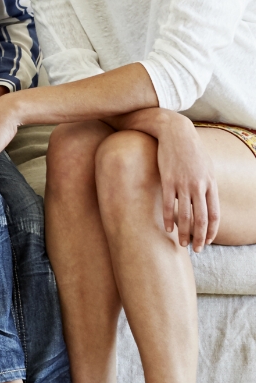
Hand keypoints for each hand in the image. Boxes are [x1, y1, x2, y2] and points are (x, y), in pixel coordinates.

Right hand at [156, 114, 219, 251]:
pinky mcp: (168, 180)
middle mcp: (199, 186)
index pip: (214, 214)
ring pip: (186, 215)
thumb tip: (206, 201)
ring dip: (184, 232)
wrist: (175, 133)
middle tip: (196, 249)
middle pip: (201, 218)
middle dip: (199, 237)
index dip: (211, 231)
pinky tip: (168, 228)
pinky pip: (168, 204)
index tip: (207, 241)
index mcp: (211, 184)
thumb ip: (207, 185)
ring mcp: (183, 184)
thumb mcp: (206, 167)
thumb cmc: (191, 150)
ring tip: (181, 243)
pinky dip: (169, 219)